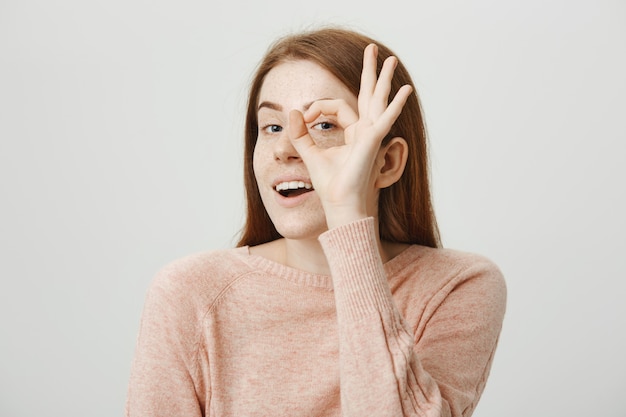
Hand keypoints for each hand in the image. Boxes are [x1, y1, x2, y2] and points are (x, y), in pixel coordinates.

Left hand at [288, 44, 411, 228]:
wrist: (340, 203)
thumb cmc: (330, 184)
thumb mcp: (309, 153)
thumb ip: (300, 133)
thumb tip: (291, 112)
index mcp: (353, 132)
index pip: (336, 106)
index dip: (317, 107)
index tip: (302, 117)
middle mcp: (365, 130)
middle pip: (368, 94)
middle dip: (369, 71)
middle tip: (372, 49)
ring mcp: (372, 134)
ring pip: (378, 99)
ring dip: (383, 78)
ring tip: (391, 59)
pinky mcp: (373, 141)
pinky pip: (385, 118)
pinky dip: (395, 105)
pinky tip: (405, 91)